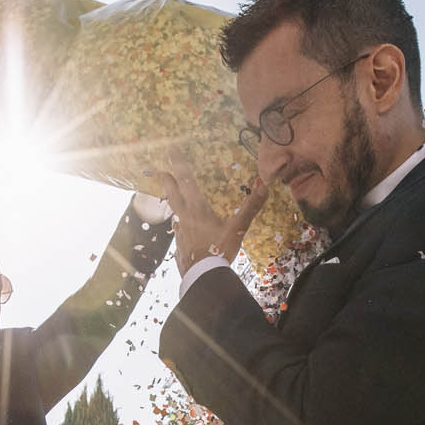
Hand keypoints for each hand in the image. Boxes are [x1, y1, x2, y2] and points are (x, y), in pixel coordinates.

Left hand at [155, 150, 268, 276]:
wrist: (203, 277)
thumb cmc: (219, 250)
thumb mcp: (237, 228)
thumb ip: (250, 208)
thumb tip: (265, 187)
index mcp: (197, 208)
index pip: (186, 180)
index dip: (178, 162)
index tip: (171, 148)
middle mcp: (184, 217)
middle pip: (171, 194)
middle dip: (165, 180)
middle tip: (159, 171)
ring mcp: (180, 232)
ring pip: (173, 212)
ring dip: (172, 202)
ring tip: (173, 198)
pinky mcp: (180, 246)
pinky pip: (178, 230)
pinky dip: (179, 224)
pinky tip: (183, 228)